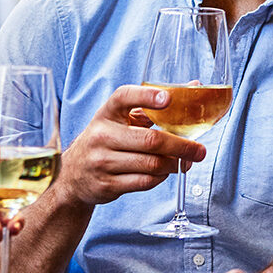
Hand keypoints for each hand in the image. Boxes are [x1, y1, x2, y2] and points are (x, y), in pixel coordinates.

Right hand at [53, 84, 206, 205]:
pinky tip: (165, 172)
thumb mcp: (120, 119)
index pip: (124, 97)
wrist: (73, 175)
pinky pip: (144, 182)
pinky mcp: (107, 185)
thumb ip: (152, 106)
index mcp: (106, 113)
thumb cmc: (106, 141)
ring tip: (186, 162)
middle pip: (150, 140)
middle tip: (199, 150)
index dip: (147, 96)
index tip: (168, 98)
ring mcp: (102, 162)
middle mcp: (101, 135)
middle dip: (181, 146)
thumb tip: (194, 87)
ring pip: (151, 164)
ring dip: (174, 164)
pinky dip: (160, 178)